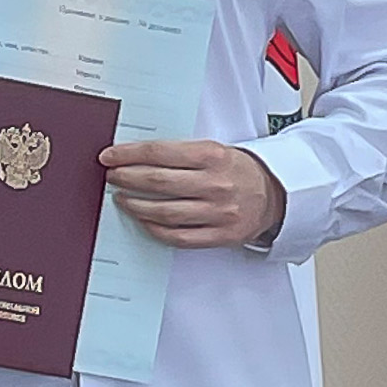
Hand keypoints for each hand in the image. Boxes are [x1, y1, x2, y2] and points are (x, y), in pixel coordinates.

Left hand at [99, 139, 285, 248]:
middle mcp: (215, 184)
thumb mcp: (215, 150)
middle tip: (110, 177)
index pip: (160, 153)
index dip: (128, 154)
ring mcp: (218, 212)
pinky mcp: (221, 235)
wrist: (276, 194)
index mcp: (213, 156)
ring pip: (165, 212)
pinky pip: (179, 236)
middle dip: (126, 178)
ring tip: (122, 198)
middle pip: (158, 182)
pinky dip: (155, 229)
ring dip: (135, 205)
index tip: (109, 156)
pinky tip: (143, 220)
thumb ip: (180, 154)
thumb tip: (136, 157)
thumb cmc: (238, 170)